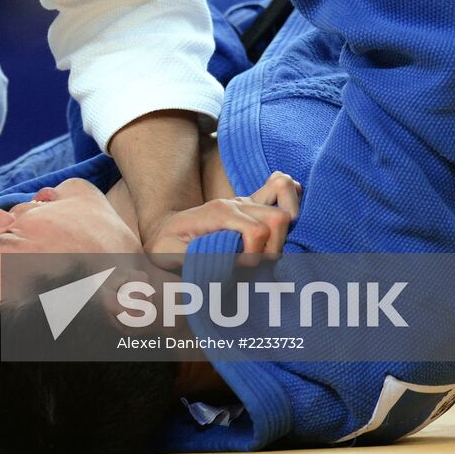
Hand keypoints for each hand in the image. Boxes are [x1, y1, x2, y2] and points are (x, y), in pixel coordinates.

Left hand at [147, 171, 301, 259]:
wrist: (162, 228)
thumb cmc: (166, 244)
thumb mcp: (169, 254)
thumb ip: (196, 259)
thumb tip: (232, 264)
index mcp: (219, 213)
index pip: (256, 231)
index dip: (256, 255)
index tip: (243, 268)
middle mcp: (236, 202)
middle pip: (278, 216)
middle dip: (276, 246)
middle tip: (259, 262)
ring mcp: (247, 201)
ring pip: (286, 193)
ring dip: (287, 227)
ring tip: (270, 248)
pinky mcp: (252, 204)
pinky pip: (280, 185)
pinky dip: (291, 198)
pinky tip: (284, 223)